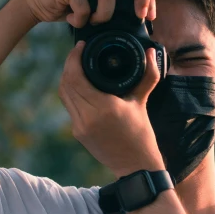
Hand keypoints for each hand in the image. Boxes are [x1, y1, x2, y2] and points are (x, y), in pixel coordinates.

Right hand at [21, 0, 155, 26]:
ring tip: (90, 22)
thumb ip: (113, 3)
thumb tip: (140, 19)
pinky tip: (71, 19)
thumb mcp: (94, 3)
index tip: (151, 16)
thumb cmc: (67, 6)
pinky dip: (80, 20)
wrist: (34, 3)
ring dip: (103, 16)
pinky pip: (84, 6)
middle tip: (143, 16)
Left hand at [58, 41, 164, 177]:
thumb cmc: (142, 134)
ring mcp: (80, 126)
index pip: (76, 76)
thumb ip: (148, 74)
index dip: (74, 58)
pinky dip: (71, 92)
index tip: (80, 46)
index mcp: (103, 107)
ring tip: (77, 65)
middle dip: (68, 65)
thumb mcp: (143, 102)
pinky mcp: (78, 133)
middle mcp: (87, 117)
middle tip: (78, 53)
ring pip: (64, 95)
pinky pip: (69, 106)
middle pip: (65, 83)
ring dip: (67, 78)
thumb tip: (150, 51)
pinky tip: (79, 84)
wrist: (135, 166)